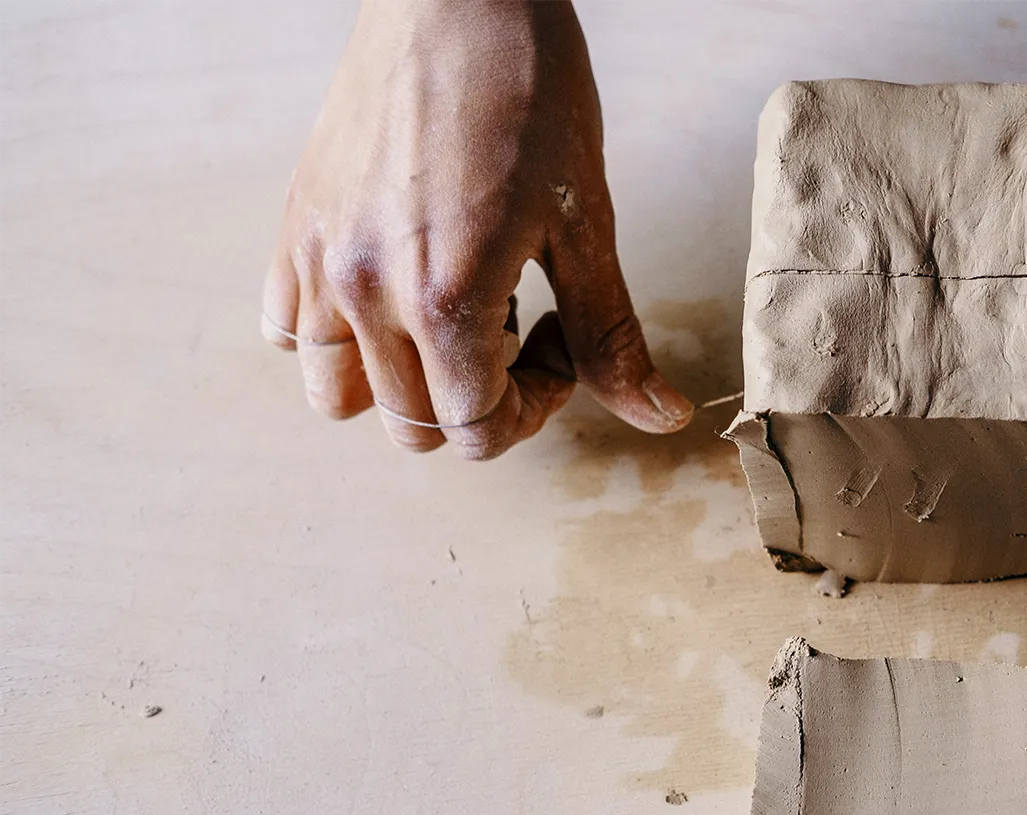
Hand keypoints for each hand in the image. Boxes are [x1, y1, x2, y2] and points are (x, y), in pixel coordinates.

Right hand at [261, 0, 691, 457]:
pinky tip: (395, 284)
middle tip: (516, 323)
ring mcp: (319, 258)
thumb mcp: (587, 225)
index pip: (474, 430)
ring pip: (335, 394)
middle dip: (476, 398)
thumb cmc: (531, 93)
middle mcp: (365, 291)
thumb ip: (611, 335)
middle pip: (410, 425)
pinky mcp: (296, 224)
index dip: (532, 408)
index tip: (556, 346)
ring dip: (400, 380)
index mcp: (444, 298)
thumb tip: (662, 417)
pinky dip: (338, 335)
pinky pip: (288, 328)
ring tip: (448, 310)